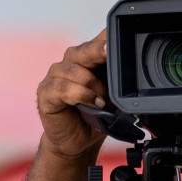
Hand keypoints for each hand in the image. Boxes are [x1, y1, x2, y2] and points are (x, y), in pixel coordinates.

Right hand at [36, 30, 109, 161]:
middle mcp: (70, 63)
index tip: (120, 38)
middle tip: (110, 52)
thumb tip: (135, 83)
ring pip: (74, 70)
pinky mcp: (46, 92)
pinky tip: (93, 103)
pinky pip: (63, 87)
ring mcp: (55, 76)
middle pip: (84, 49)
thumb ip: (119, 87)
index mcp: (88, 60)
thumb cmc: (94, 117)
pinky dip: (81, 95)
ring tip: (103, 100)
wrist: (77, 141)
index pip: (98, 41)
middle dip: (99, 50)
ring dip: (92, 85)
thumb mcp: (112, 99)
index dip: (108, 38)